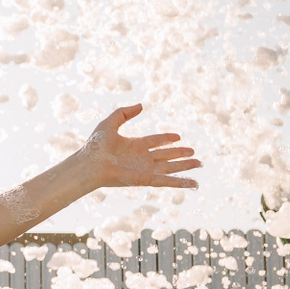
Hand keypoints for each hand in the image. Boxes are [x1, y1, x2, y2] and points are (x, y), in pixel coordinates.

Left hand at [81, 105, 199, 189]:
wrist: (89, 164)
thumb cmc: (95, 145)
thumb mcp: (110, 123)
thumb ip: (124, 113)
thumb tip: (141, 105)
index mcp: (134, 145)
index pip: (156, 141)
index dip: (167, 139)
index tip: (178, 137)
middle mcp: (142, 158)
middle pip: (166, 155)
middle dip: (180, 154)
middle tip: (194, 152)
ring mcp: (145, 169)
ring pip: (170, 167)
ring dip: (185, 166)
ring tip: (199, 163)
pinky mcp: (146, 179)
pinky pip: (167, 181)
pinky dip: (181, 182)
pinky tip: (193, 183)